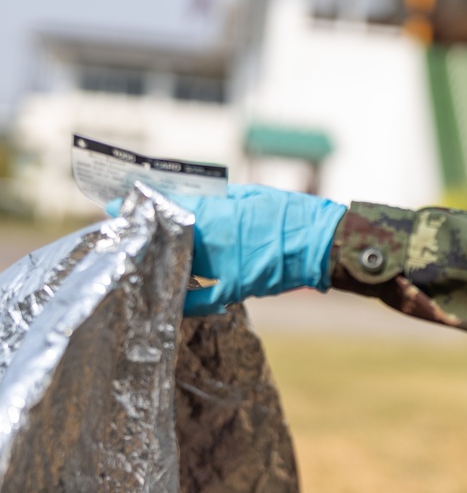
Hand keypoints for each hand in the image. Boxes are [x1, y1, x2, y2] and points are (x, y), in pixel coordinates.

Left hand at [109, 184, 345, 314]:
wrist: (322, 244)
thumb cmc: (291, 213)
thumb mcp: (253, 194)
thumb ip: (219, 200)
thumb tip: (192, 199)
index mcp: (221, 215)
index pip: (171, 209)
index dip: (143, 206)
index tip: (118, 202)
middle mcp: (217, 244)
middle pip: (167, 240)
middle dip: (145, 233)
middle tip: (125, 227)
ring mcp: (225, 270)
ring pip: (180, 267)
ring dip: (160, 261)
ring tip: (144, 255)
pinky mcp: (236, 289)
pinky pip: (201, 298)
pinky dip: (185, 297)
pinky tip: (169, 294)